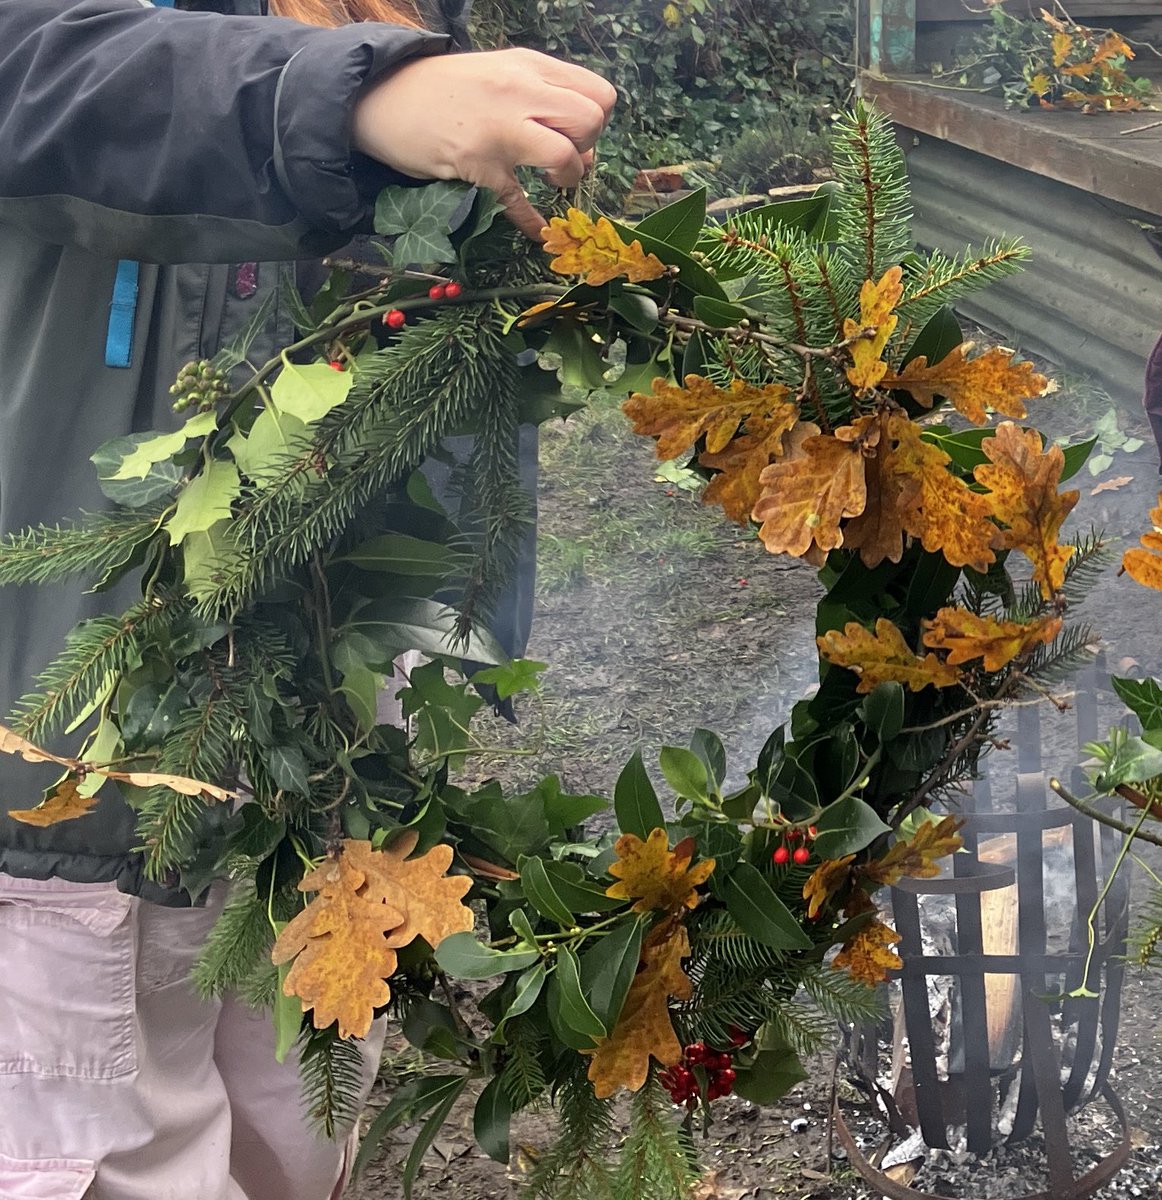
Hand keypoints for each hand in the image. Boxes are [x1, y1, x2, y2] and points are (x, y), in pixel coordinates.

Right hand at [351, 47, 615, 237]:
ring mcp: (499, 128)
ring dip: (567, 177)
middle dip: (588, 145)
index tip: (574, 132)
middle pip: (591, 119)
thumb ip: (540, 97)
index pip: (598, 92)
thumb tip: (582, 144)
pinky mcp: (478, 165)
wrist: (381, 99)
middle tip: (566, 156)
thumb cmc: (441, 89)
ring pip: (566, 154)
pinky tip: (537, 231)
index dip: (594, 120)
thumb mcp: (497, 73)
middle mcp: (520, 91)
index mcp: (529, 66)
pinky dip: (532, 222)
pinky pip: (519, 203)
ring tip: (551, 181)